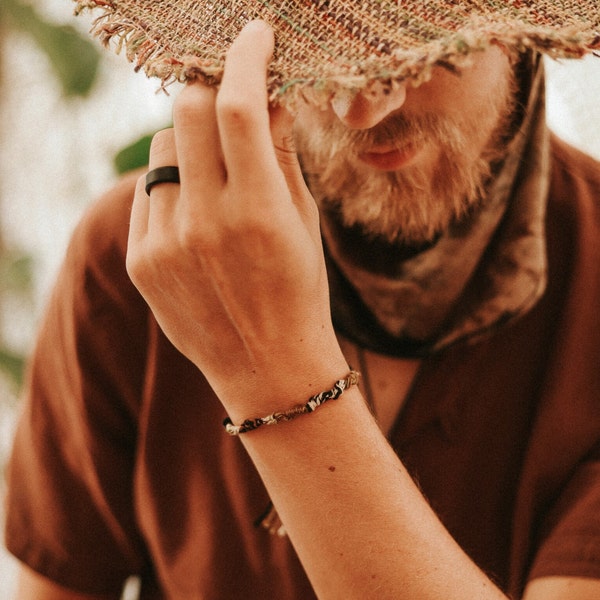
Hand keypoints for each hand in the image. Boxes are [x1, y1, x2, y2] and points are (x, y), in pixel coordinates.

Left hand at [127, 21, 347, 417]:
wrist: (269, 366)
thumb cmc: (300, 292)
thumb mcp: (304, 222)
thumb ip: (279, 154)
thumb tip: (266, 95)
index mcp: (260, 212)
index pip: (240, 106)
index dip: (246, 56)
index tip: (254, 35)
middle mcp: (206, 223)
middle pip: (189, 110)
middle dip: (214, 91)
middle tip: (232, 104)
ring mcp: (167, 244)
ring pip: (162, 149)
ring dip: (190, 142)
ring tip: (216, 178)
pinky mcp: (142, 261)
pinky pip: (149, 194)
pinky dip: (173, 188)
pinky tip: (197, 219)